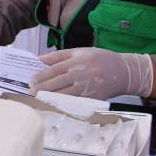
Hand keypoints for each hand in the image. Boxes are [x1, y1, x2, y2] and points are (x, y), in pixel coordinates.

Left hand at [32, 47, 153, 99]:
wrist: (124, 72)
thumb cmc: (101, 59)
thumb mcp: (81, 51)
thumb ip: (60, 55)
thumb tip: (40, 60)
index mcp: (79, 59)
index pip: (55, 68)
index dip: (42, 75)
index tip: (31, 80)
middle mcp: (83, 73)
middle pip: (58, 82)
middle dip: (42, 87)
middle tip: (30, 91)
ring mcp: (88, 87)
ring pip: (65, 94)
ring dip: (50, 97)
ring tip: (38, 98)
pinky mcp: (93, 98)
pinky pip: (75, 101)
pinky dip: (63, 103)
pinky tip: (54, 103)